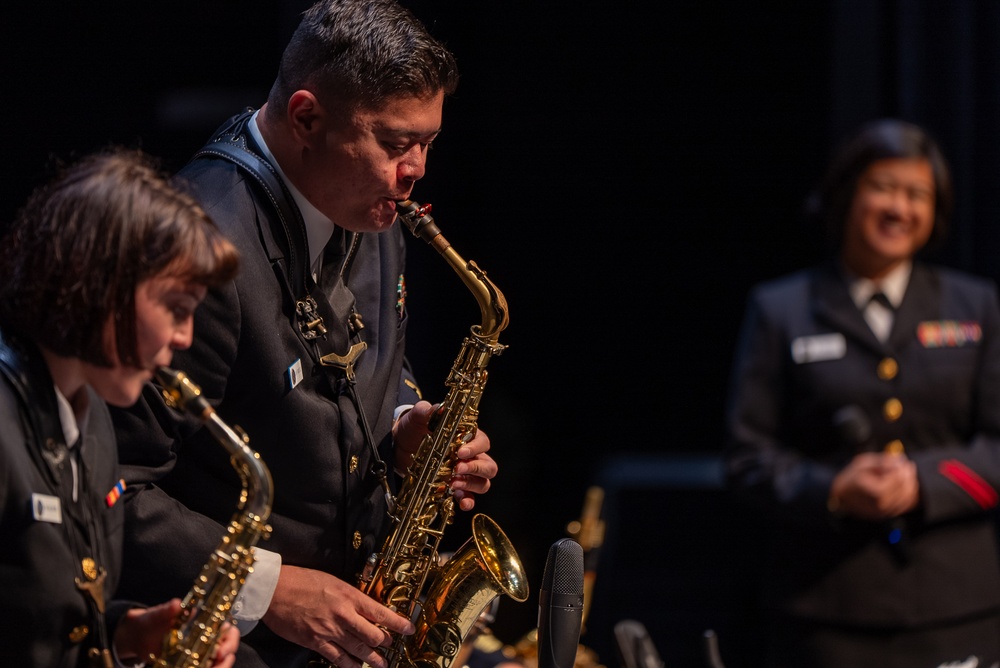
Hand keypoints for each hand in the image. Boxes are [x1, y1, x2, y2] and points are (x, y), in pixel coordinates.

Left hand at [113, 599, 239, 667]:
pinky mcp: (190, 664)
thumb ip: (168, 610)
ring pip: (218, 662)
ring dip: (219, 667)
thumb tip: (176, 604)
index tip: (221, 649)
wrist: (137, 636)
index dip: (230, 640)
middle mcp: (206, 640)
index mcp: (205, 624)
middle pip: (227, 649)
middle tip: (218, 660)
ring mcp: (198, 654)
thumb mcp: (158, 614)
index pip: (228, 631)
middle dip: (226, 657)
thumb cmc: (152, 621)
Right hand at [262, 564, 414, 667]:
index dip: (398, 623)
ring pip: (358, 648)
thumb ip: (350, 597)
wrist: (275, 589)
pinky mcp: (315, 641)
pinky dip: (349, 664)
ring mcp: (329, 630)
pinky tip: (356, 667)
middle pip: (372, 634)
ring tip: (381, 664)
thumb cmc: (303, 581)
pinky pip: (337, 657)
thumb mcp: (333, 582)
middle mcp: (343, 614)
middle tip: (391, 647)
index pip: (380, 612)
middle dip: (385, 643)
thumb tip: (364, 608)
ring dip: (371, 659)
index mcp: (349, 596)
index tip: (408, 629)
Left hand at [393, 400, 497, 510]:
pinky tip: (460, 502)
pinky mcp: (455, 488)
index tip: (460, 452)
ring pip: (483, 483)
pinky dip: (468, 501)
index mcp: (468, 437)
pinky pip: (470, 498)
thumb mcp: (417, 418)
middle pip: (488, 465)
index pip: (482, 442)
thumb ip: (426, 411)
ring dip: (471, 485)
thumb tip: (436, 409)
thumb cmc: (414, 430)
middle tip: (456, 468)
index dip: (475, 448)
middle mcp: (471, 457)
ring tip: (453, 484)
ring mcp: (465, 474)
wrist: (399, 447)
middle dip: (475, 468)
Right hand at [829, 452, 919, 519]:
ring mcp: (884, 513)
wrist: (841, 497)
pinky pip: (906, 505)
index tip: (902, 462)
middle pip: (904, 492)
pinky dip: (909, 493)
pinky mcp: (888, 515)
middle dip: (908, 477)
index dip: (899, 472)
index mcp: (871, 493)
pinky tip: (905, 483)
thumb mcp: (862, 463)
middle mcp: (879, 506)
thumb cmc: (851, 478)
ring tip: (906, 473)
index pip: (893, 483)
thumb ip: (882, 461)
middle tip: (908, 466)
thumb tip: (899, 461)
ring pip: (908, 499)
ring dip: (911, 484)